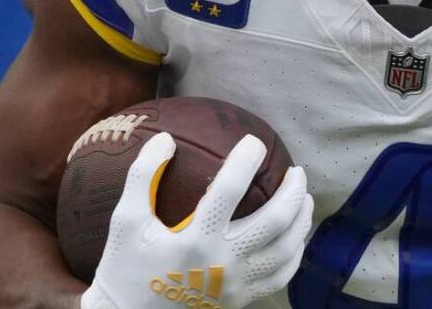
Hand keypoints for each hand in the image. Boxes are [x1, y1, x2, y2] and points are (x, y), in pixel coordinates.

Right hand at [80, 133, 313, 308]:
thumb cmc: (126, 266)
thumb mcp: (127, 220)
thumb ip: (143, 176)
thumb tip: (165, 138)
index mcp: (194, 240)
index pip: (229, 190)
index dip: (245, 161)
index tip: (254, 142)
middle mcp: (222, 263)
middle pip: (274, 221)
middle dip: (293, 192)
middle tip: (297, 172)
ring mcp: (236, 285)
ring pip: (285, 250)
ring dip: (301, 221)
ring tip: (305, 198)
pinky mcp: (241, 300)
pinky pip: (280, 277)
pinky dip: (295, 255)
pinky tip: (296, 238)